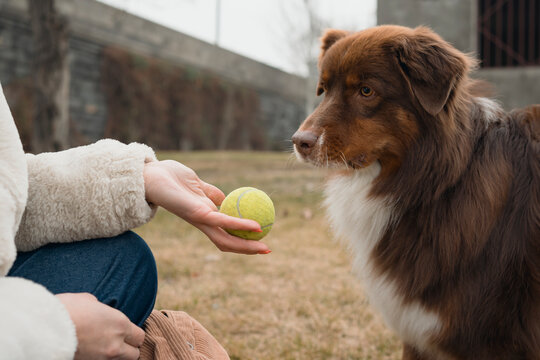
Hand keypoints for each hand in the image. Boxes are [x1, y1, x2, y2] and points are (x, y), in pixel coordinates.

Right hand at [56, 293, 143, 359]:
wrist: (43, 327)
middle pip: (134, 354)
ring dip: (117, 355)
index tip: (126, 331)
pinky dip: (102, 358)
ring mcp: (102, 357)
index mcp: (121, 324)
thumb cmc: (67, 308)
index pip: (139, 336)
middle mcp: (115, 343)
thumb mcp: (89, 300)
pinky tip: (94, 351)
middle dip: (129, 348)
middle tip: (119, 341)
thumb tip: (99, 310)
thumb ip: (101, 309)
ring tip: (105, 346)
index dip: (133, 334)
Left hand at [143, 160, 270, 253]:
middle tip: (267, 250)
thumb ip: (211, 193)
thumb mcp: (197, 184)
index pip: (226, 234)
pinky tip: (255, 226)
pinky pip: (223, 221)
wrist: (151, 175)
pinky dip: (240, 225)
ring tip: (264, 247)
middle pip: (228, 242)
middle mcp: (203, 222)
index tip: (260, 239)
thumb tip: (227, 198)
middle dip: (247, 249)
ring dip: (246, 246)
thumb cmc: (171, 177)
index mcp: (204, 216)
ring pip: (226, 239)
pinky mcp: (198, 213)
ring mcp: (200, 220)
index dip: (242, 240)